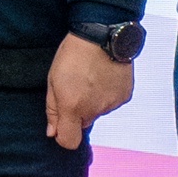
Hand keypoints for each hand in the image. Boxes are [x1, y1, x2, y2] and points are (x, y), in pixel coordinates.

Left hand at [45, 36, 136, 150]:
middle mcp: (94, 109)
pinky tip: (104, 76)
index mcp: (72, 107)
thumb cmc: (73, 54)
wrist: (102, 34)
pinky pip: (112, 103)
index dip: (64, 136)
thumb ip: (53, 110)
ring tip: (91, 77)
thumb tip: (53, 133)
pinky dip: (107, 94)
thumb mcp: (53, 80)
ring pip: (98, 111)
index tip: (61, 124)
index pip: (69, 142)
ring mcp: (111, 103)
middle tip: (76, 87)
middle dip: (78, 112)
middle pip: (83, 123)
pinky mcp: (124, 96)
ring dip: (93, 101)